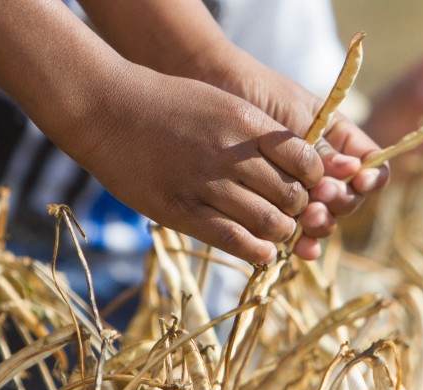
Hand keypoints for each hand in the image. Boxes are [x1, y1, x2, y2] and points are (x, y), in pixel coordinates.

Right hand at [62, 66, 323, 264]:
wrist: (107, 108)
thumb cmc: (166, 104)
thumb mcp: (221, 104)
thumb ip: (256, 132)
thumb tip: (293, 160)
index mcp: (247, 123)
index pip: (305, 159)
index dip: (314, 179)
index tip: (309, 186)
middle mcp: (232, 154)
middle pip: (291, 195)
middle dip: (301, 210)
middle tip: (296, 215)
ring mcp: (206, 183)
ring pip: (268, 221)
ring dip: (281, 233)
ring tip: (278, 235)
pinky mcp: (181, 210)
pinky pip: (231, 238)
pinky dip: (256, 250)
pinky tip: (264, 254)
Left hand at [196, 48, 390, 259]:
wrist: (216, 92)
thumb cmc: (260, 95)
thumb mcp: (296, 116)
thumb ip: (320, 145)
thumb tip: (351, 169)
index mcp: (339, 141)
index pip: (370, 166)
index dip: (371, 178)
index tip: (360, 182)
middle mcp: (324, 169)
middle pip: (349, 197)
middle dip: (340, 202)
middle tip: (321, 197)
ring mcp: (300, 190)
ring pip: (326, 218)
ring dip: (322, 224)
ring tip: (308, 219)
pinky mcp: (274, 208)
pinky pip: (296, 230)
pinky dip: (303, 242)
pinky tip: (301, 248)